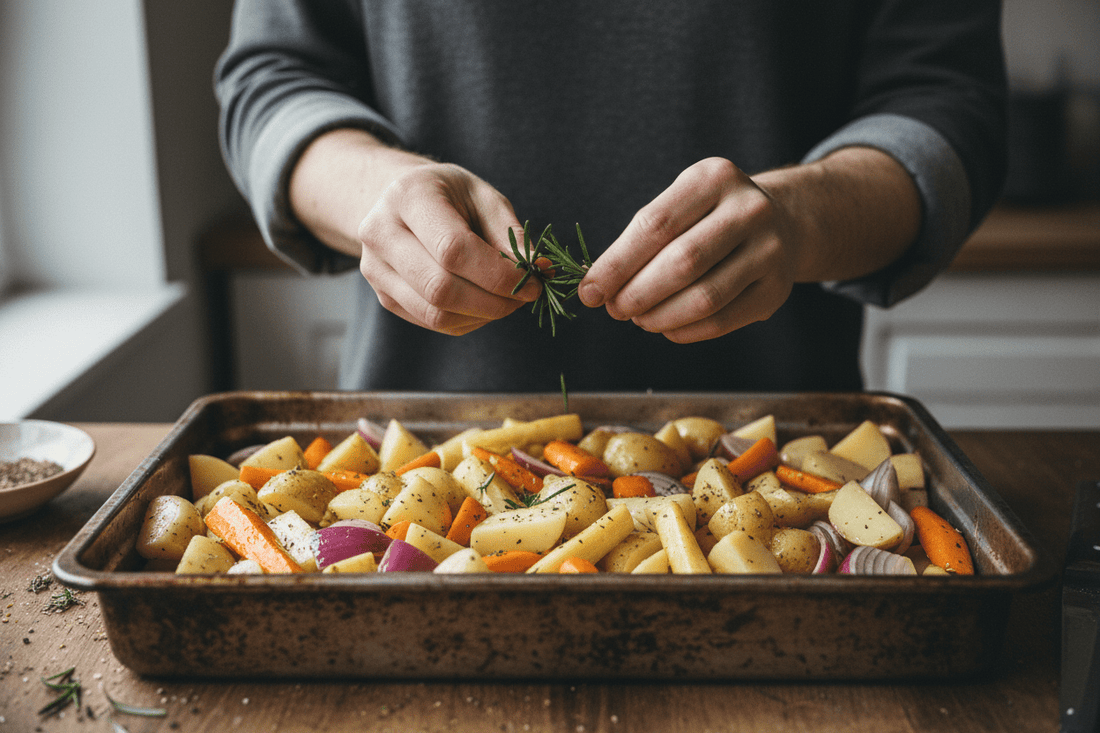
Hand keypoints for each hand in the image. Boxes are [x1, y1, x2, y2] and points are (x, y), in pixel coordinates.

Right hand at [356, 162, 537, 334]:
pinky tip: (484, 305)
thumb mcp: (483, 197)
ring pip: (435, 313)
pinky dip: (467, 320)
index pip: (452, 249)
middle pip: (440, 288)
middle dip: (492, 301)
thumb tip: (537, 271)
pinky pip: (431, 322)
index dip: (497, 274)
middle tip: (523, 297)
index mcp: (408, 196)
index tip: (532, 282)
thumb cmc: (450, 196)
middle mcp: (380, 233)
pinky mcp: (383, 295)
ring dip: (482, 315)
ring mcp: (375, 269)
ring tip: (507, 301)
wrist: (400, 201)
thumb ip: (509, 234)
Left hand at [578, 157, 799, 342]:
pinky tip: (665, 327)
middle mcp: (750, 210)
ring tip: (639, 318)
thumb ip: (639, 241)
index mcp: (714, 178)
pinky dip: (685, 330)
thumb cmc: (708, 218)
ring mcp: (770, 250)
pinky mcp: (777, 290)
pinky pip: (722, 320)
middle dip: (637, 293)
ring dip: (659, 316)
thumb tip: (597, 289)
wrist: (781, 222)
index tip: (590, 292)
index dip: (617, 264)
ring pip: (705, 297)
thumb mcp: (678, 206)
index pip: (656, 225)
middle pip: (682, 262)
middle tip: (615, 309)